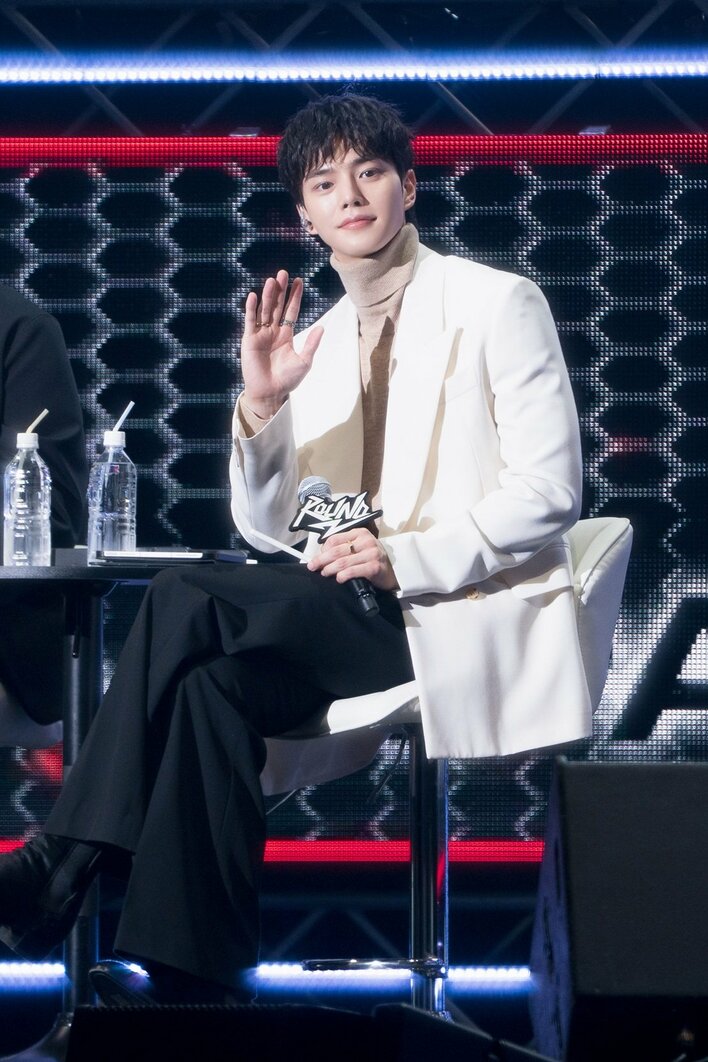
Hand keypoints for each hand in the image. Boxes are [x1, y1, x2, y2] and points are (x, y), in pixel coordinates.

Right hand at [241, 270, 323, 417]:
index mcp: (286, 335)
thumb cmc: (287, 380)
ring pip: (265, 310)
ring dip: (268, 296)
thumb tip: (321, 327)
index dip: (294, 297)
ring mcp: (260, 335)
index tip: (299, 281)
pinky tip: (254, 296)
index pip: (291, 311)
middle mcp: (272, 332)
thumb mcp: (304, 361)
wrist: (270, 393)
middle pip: (277, 306)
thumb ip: (311, 344)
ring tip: (272, 280)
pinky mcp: (249, 340)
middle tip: (284, 273)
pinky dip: (252, 309)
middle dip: (281, 290)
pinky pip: (250, 321)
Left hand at [307, 528, 398, 590]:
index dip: (322, 550)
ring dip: (330, 569)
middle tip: (313, 567)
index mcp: (359, 533)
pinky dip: (342, 576)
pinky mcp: (374, 567)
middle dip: (321, 560)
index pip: (334, 539)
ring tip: (324, 574)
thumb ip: (343, 548)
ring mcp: (371, 553)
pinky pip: (353, 571)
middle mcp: (366, 541)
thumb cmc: (371, 559)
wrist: (393, 572)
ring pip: (343, 562)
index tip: (316, 559)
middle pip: (336, 551)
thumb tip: (320, 556)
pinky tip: (339, 579)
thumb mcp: (359, 548)